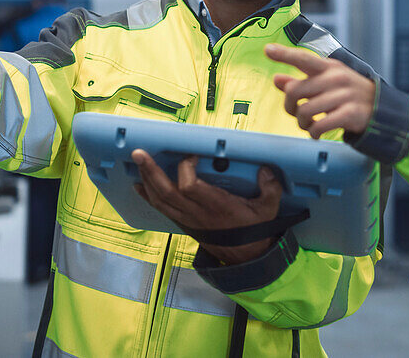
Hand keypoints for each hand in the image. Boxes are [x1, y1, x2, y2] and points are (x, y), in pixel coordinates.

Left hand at [132, 150, 282, 263]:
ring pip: (160, 200)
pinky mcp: (183, 222)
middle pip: (166, 192)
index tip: (191, 155)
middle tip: (139, 153)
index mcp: (216, 205)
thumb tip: (266, 169)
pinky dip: (148, 196)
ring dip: (146, 180)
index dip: (185, 168)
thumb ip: (270, 188)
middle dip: (151, 171)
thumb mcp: (268, 209)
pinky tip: (139, 184)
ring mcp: (187, 218)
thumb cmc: (253, 230)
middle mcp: (197, 212)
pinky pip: (161, 208)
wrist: (245, 256)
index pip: (190, 187)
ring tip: (138, 161)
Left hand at [264, 44, 375, 138]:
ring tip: (308, 125)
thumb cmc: (348, 94)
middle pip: (295, 91)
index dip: (284, 54)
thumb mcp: (327, 83)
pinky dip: (313, 133)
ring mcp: (344, 95)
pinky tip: (316, 133)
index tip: (267, 49)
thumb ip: (301, 81)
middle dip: (289, 107)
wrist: (381, 109)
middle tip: (295, 113)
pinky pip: (320, 125)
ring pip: (305, 110)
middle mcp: (335, 78)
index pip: (303, 58)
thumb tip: (277, 79)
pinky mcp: (349, 114)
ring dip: (302, 123)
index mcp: (329, 67)